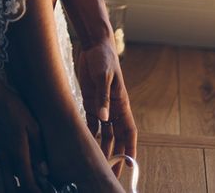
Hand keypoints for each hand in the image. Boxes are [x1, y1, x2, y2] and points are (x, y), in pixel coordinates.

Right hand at [0, 81, 48, 191]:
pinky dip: (12, 170)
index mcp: (17, 153)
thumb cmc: (13, 106)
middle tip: (34, 188)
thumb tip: (44, 171)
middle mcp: (5, 158)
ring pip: (6, 177)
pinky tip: (22, 161)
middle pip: (11, 187)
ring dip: (17, 183)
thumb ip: (39, 149)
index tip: (45, 191)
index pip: (27, 184)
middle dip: (22, 191)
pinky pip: (3, 165)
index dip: (36, 191)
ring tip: (30, 177)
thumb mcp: (32, 124)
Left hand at [75, 38, 137, 179]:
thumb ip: (103, 96)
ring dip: (101, 145)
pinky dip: (89, 132)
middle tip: (110, 171)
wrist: (94, 44)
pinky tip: (85, 143)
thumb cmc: (104, 58)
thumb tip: (103, 117)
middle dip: (114, 153)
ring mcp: (102, 105)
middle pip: (116, 136)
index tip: (129, 164)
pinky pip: (91, 121)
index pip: (129, 131)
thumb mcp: (104, 75)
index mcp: (122, 103)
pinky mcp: (90, 100)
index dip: (130, 148)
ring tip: (97, 162)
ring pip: (104, 132)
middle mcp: (113, 108)